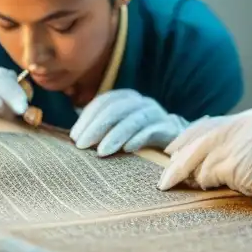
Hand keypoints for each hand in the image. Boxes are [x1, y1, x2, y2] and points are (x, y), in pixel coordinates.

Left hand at [69, 88, 188, 156]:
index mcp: (127, 99)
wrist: (178, 147)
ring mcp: (158, 114)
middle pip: (117, 109)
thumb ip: (99, 130)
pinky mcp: (171, 129)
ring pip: (134, 119)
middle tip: (81, 145)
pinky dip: (139, 138)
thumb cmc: (139, 141)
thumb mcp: (118, 132)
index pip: (104, 102)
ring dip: (115, 135)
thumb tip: (73, 137)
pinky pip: (154, 130)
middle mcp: (142, 103)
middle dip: (97, 127)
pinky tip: (127, 149)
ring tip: (101, 152)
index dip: (87, 118)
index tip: (74, 137)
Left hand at [157, 109, 251, 228]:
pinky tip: (209, 189)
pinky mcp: (250, 163)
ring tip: (188, 187)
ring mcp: (248, 143)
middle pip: (198, 141)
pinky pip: (217, 175)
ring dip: (195, 176)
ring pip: (204, 160)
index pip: (207, 126)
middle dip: (177, 162)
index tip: (171, 154)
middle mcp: (246, 125)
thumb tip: (206, 165)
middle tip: (164, 181)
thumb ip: (242, 147)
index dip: (186, 141)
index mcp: (250, 120)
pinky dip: (209, 183)